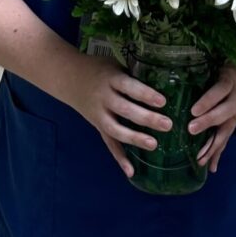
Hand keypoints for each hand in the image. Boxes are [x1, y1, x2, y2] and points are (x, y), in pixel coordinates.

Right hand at [69, 55, 171, 177]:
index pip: (129, 87)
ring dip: (135, 138)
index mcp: (111, 79)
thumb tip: (164, 80)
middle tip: (168, 125)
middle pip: (125, 110)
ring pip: (116, 129)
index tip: (163, 102)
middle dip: (146, 118)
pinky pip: (108, 143)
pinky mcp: (97, 126)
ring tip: (154, 144)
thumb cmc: (98, 69)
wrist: (68, 77)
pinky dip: (119, 158)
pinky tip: (131, 171)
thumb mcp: (114, 65)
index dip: (145, 94)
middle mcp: (104, 98)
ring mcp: (99, 114)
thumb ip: (133, 74)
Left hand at [187, 51, 235, 173]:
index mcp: (230, 81)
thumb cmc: (230, 65)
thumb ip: (203, 66)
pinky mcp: (234, 122)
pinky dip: (218, 153)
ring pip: (226, 130)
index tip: (192, 110)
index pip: (219, 91)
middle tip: (190, 130)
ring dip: (213, 146)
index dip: (207, 101)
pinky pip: (226, 138)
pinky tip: (211, 167)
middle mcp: (235, 99)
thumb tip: (173, 69)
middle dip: (207, 123)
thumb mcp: (220, 61)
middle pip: (223, 112)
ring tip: (200, 160)